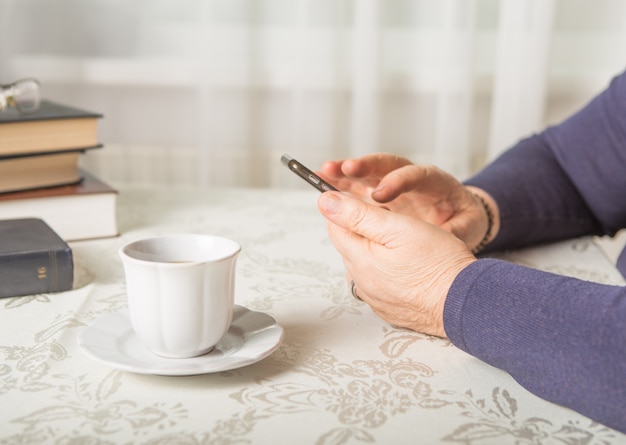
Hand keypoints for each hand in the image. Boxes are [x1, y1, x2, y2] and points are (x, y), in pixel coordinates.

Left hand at [317, 191, 475, 336]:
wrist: (466, 304)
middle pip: (350, 244)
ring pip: (365, 263)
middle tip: (389, 216)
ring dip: (375, 248)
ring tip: (401, 239)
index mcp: (359, 259)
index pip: (335, 225)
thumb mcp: (397, 227)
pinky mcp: (390, 307)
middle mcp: (362, 282)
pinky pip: (379, 282)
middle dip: (361, 226)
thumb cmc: (437, 263)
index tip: (361, 196)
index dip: (345, 206)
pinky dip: (387, 269)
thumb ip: (357, 214)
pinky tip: (407, 263)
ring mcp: (376, 297)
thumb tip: (325, 201)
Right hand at [320, 153, 499, 251]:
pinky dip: (339, 186)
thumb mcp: (468, 225)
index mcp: (434, 182)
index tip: (380, 195)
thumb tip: (447, 236)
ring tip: (323, 172)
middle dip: (364, 166)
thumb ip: (458, 228)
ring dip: (345, 172)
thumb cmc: (463, 219)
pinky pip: (357, 188)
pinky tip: (322, 185)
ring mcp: (392, 184)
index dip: (396, 182)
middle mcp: (409, 178)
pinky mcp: (378, 194)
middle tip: (345, 169)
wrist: (457, 217)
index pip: (414, 175)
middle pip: (385, 165)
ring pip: (366, 173)